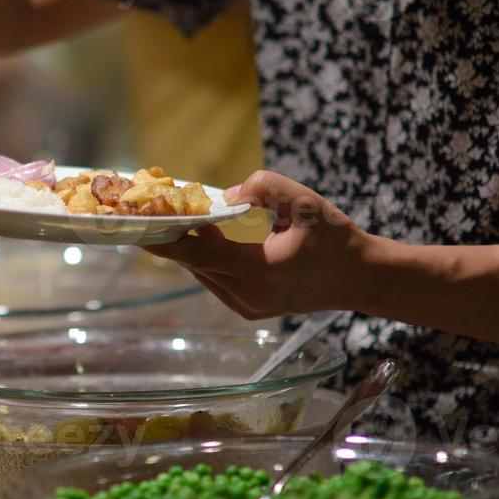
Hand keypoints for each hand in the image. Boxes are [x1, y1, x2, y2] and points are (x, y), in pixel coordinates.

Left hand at [143, 170, 376, 319]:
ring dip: (192, 249)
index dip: (167, 242)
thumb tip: (227, 196)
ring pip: (205, 273)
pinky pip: (217, 281)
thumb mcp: (305, 203)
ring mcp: (249, 307)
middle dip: (176, 238)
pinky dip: (208, 260)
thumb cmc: (335, 238)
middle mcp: (249, 296)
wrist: (359, 278)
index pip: (200, 256)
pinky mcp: (250, 310)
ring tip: (179, 219)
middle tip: (156, 211)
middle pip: (197, 264)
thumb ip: (265, 188)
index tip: (139, 229)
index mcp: (261, 271)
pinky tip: (207, 236)